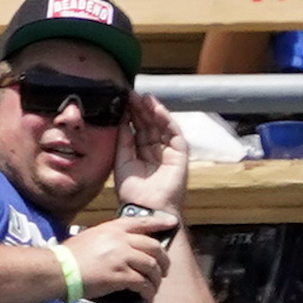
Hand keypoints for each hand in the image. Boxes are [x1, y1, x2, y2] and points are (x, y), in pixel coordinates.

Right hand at [70, 213, 173, 302]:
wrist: (61, 268)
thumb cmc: (73, 254)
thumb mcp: (93, 235)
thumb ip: (111, 238)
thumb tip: (124, 247)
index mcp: (115, 227)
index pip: (143, 221)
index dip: (161, 222)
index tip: (173, 223)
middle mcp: (122, 240)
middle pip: (154, 247)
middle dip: (164, 261)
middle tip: (164, 271)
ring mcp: (122, 257)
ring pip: (152, 267)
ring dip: (157, 280)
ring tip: (154, 288)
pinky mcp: (120, 276)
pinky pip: (143, 283)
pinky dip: (148, 292)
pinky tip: (147, 297)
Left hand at [114, 88, 191, 220]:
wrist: (146, 209)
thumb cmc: (132, 192)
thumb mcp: (122, 160)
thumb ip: (124, 139)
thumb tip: (123, 118)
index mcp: (142, 155)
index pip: (138, 129)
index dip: (131, 115)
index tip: (122, 101)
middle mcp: (156, 152)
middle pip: (149, 125)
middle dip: (141, 109)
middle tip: (131, 94)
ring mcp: (169, 153)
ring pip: (161, 126)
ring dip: (153, 110)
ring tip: (142, 97)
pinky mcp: (180, 155)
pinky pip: (173, 132)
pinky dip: (165, 119)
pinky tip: (156, 108)